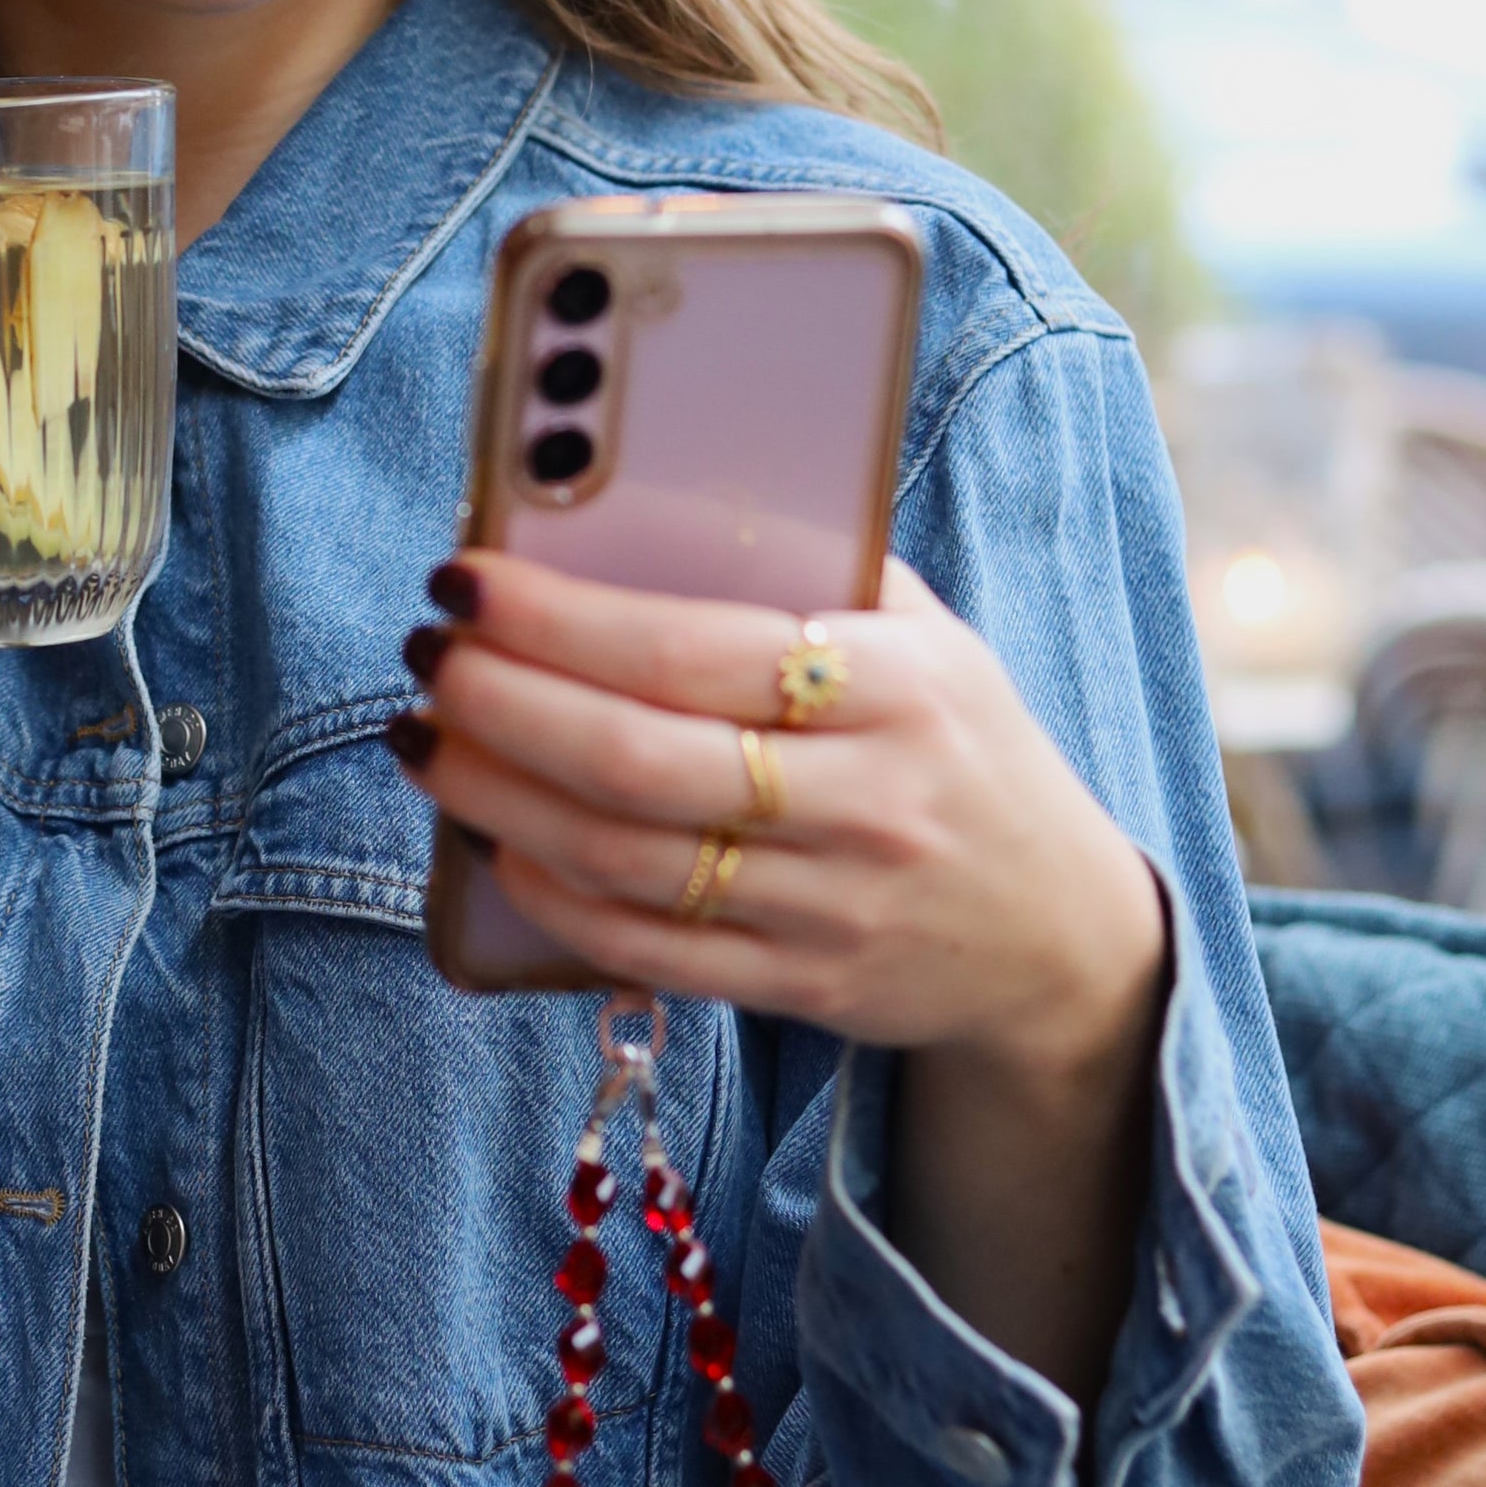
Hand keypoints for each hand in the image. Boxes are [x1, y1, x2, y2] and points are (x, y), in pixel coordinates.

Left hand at [388, 552, 1164, 1085]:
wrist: (1062, 930)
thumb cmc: (956, 743)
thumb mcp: (927, 638)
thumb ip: (805, 574)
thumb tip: (629, 501)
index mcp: (895, 683)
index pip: (693, 648)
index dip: (559, 619)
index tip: (465, 581)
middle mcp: (867, 798)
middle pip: (637, 759)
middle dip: (501, 703)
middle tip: (426, 656)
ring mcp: (834, 904)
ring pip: (624, 858)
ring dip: (494, 797)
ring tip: (424, 737)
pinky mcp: (802, 984)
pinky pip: (645, 947)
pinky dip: (549, 893)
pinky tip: (490, 841)